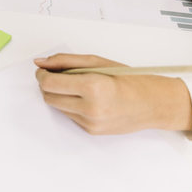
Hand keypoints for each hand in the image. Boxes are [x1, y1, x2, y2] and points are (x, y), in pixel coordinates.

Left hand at [34, 54, 191, 133]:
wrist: (151, 103)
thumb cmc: (127, 79)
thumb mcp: (96, 62)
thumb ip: (65, 60)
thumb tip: (40, 61)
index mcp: (93, 87)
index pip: (50, 83)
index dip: (41, 75)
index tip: (43, 69)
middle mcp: (91, 108)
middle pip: (49, 97)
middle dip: (48, 85)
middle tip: (58, 75)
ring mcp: (91, 123)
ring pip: (57, 107)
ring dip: (60, 95)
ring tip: (78, 86)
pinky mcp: (91, 131)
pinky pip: (70, 116)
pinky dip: (72, 105)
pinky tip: (87, 99)